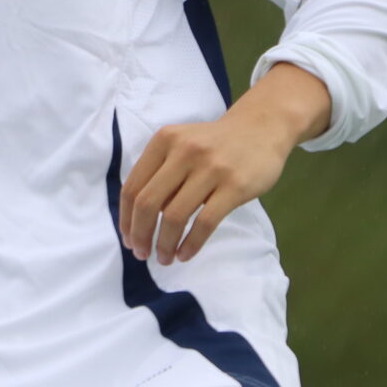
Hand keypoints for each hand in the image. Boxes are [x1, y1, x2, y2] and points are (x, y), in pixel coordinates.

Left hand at [118, 64, 329, 265]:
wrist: (260, 128)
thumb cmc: (214, 143)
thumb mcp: (181, 145)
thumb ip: (161, 173)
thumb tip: (141, 220)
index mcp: (163, 141)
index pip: (132, 187)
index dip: (126, 219)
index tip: (128, 240)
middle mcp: (183, 151)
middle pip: (148, 203)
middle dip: (140, 235)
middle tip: (142, 254)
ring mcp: (210, 168)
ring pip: (174, 216)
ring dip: (165, 244)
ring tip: (165, 258)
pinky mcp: (234, 185)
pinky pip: (205, 223)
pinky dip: (191, 244)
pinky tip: (185, 254)